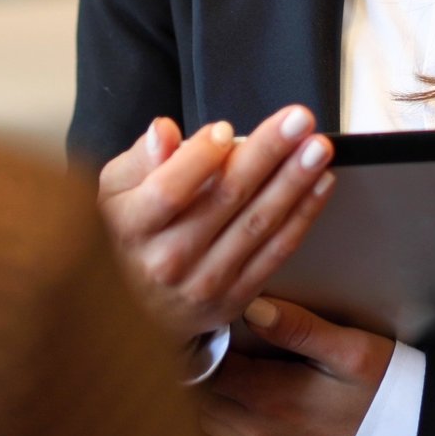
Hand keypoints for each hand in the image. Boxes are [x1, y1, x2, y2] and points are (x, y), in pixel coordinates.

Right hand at [96, 107, 335, 341]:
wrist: (139, 315)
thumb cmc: (129, 239)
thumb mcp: (114, 193)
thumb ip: (140, 158)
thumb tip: (165, 131)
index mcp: (132, 228)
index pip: (169, 191)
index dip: (200, 158)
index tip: (225, 129)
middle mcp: (168, 259)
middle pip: (226, 199)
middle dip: (268, 154)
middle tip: (298, 120)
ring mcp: (205, 282)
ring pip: (258, 224)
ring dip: (295, 182)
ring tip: (318, 148)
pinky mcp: (236, 297)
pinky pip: (276, 252)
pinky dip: (303, 215)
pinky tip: (320, 184)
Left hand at [196, 297, 394, 435]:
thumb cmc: (384, 389)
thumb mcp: (349, 349)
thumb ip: (297, 328)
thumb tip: (252, 308)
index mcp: (271, 400)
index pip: (207, 371)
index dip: (202, 343)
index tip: (210, 320)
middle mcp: (262, 432)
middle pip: (200, 400)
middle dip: (200, 368)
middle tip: (211, 337)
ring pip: (212, 422)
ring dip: (211, 392)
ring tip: (227, 359)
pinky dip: (228, 412)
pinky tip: (247, 387)